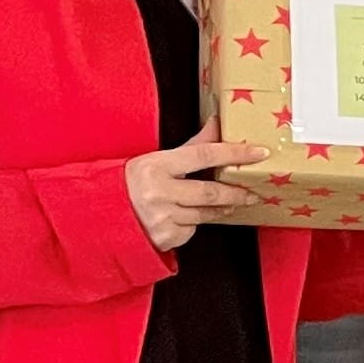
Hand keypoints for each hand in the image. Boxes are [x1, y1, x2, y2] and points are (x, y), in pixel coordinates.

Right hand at [126, 133, 267, 249]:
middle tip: (253, 192)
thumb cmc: (133, 183)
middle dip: (237, 193)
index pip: (204, 155)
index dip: (234, 153)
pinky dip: (195, 222)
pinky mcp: (165, 238)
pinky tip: (187, 217)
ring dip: (222, 208)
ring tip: (231, 203)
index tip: (258, 153)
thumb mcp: (157, 159)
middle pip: (211, 192)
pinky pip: (192, 229)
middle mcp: (158, 192)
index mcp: (156, 166)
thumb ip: (191, 146)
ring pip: (206, 214)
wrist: (105, 215)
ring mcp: (162, 218)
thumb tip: (216, 124)